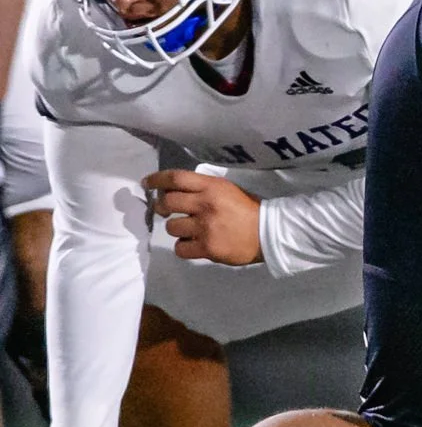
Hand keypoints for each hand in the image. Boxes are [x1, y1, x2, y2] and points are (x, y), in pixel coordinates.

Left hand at [145, 170, 263, 265]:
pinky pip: (180, 248)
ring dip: (177, 229)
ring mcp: (205, 227)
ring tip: (190, 230)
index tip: (147, 183)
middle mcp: (205, 205)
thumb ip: (204, 189)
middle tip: (167, 210)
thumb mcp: (228, 190)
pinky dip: (184, 246)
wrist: (269, 233)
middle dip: (162, 206)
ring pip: (171, 227)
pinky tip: (194, 244)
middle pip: (168, 202)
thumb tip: (174, 192)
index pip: (176, 178)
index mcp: (212, 187)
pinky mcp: (207, 247)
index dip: (157, 180)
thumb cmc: (248, 209)